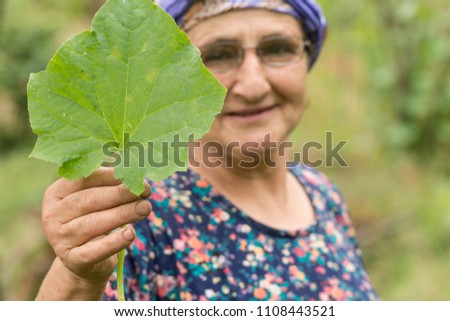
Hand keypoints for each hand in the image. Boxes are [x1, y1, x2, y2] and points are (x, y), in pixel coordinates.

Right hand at [41, 167, 150, 285]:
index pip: (84, 179)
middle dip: (121, 194)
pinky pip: (96, 250)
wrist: (83, 260)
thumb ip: (109, 185)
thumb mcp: (95, 200)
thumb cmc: (93, 220)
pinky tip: (131, 233)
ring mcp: (60, 239)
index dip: (112, 176)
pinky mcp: (73, 260)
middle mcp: (53, 215)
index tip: (135, 175)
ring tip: (145, 208)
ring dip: (124, 214)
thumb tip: (135, 173)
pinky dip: (115, 242)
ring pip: (94, 223)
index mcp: (56, 194)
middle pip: (90, 200)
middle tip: (145, 191)